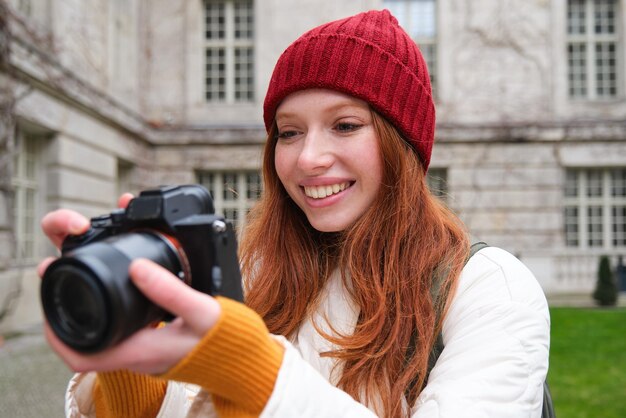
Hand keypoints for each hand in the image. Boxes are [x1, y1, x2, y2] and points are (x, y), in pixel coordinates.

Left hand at [38, 195, 221, 374]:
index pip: (81, 357)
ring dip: (85, 306)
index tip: (50, 301)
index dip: (56, 333)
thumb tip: (136, 266)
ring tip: (81, 274)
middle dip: (64, 310)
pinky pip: (118, 326)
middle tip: (60, 274)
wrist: (243, 357)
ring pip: (99, 332)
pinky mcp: (152, 340)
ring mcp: (143, 348)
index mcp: (140, 352)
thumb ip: (170, 291)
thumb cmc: (224, 341)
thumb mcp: (202, 312)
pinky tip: (118, 287)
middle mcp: (136, 353)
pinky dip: (109, 305)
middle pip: (83, 341)